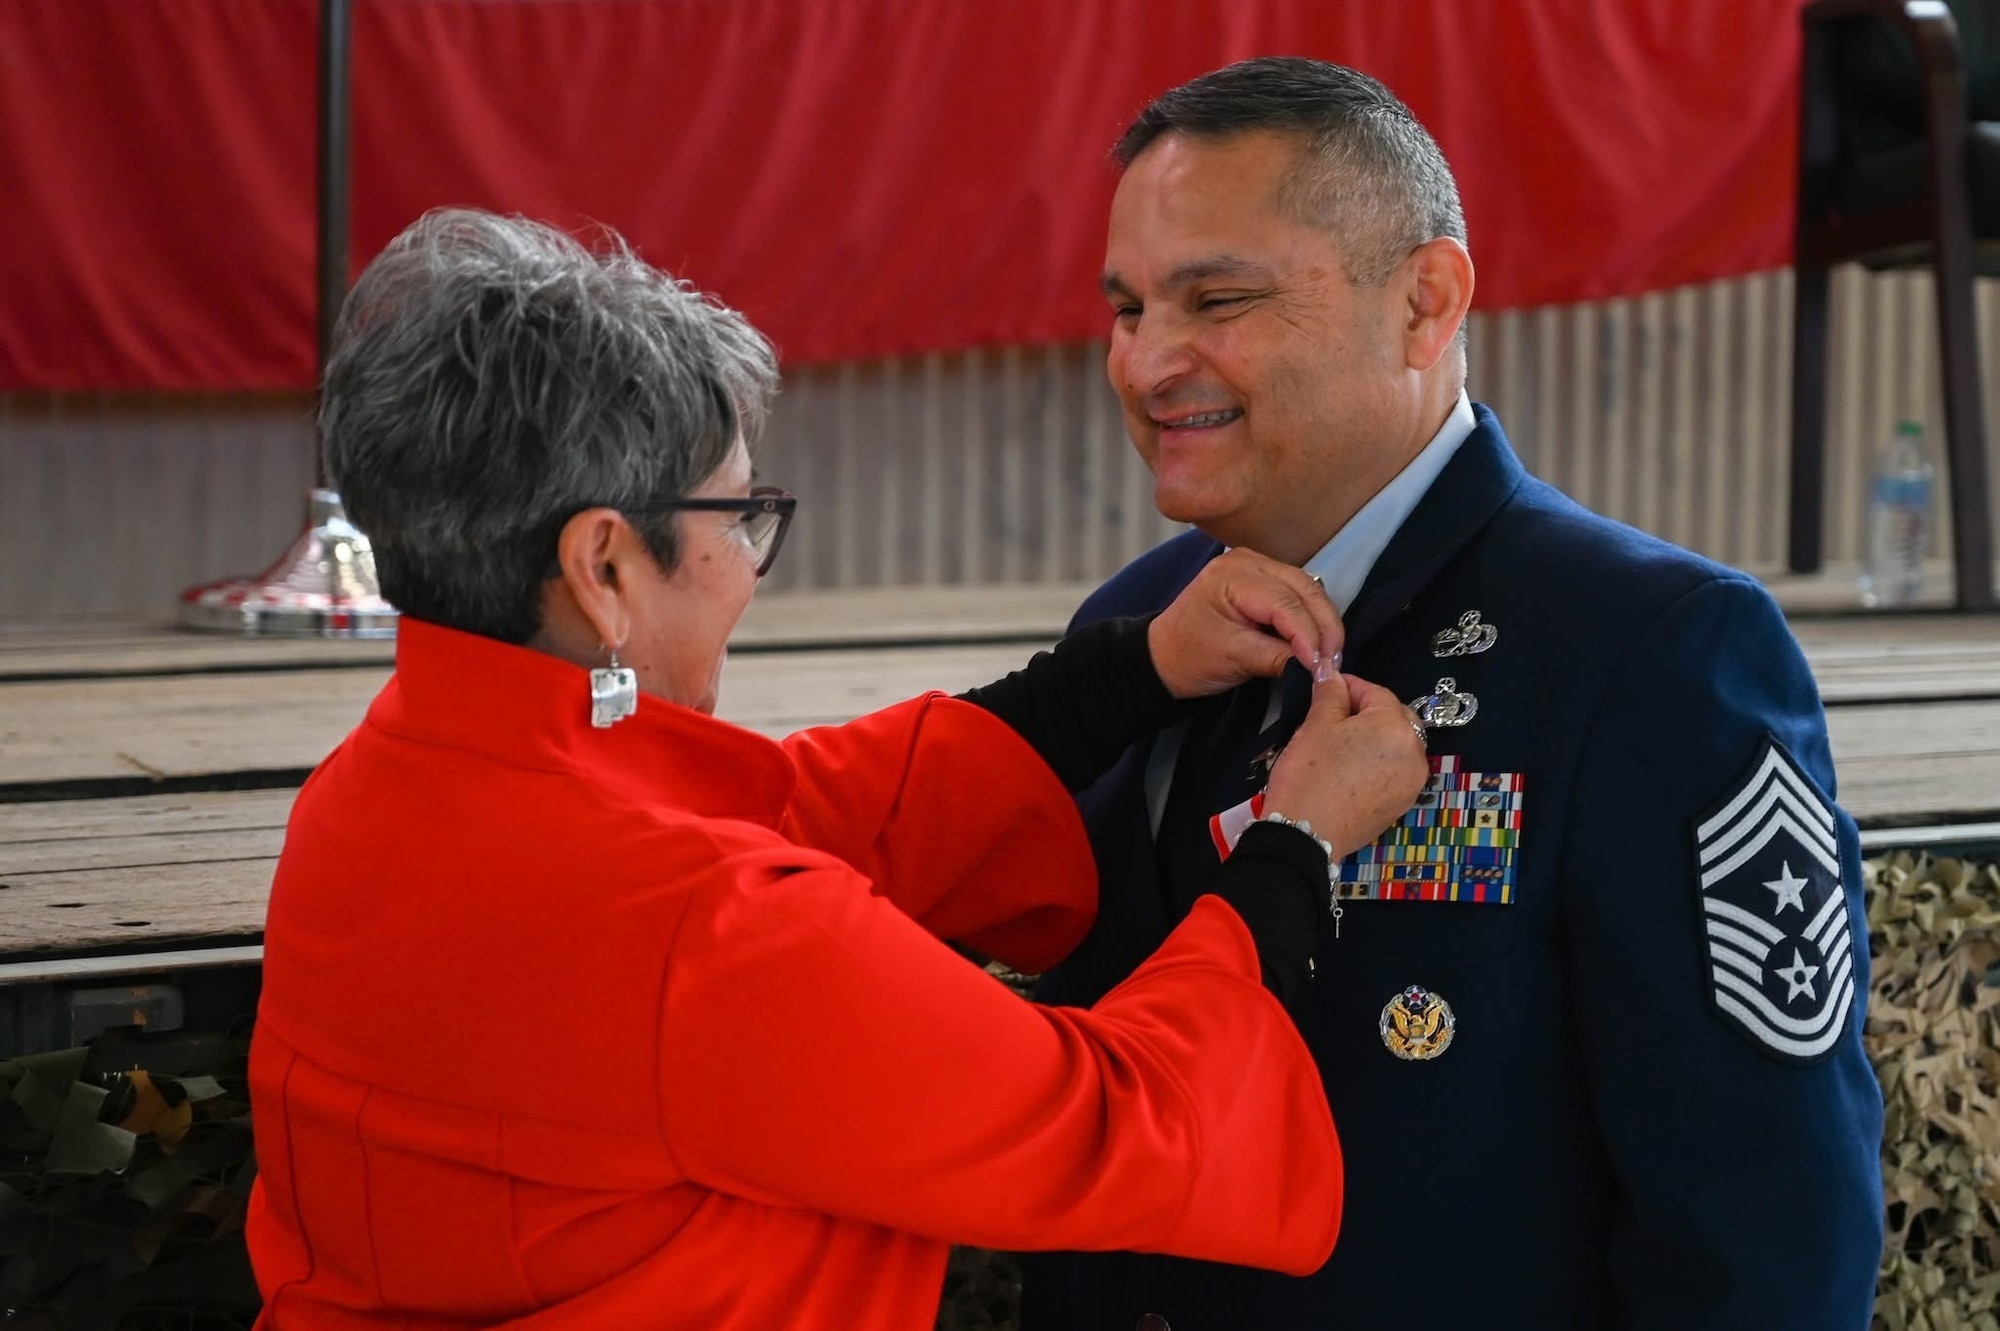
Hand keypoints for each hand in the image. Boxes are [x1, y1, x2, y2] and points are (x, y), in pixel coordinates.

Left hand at [1146, 549, 1341, 699]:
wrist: (1164, 656)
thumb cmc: (1191, 656)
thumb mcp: (1235, 659)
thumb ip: (1278, 658)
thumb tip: (1318, 664)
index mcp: (1231, 577)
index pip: (1285, 603)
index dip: (1309, 635)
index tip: (1323, 666)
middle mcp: (1246, 561)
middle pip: (1303, 589)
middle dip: (1324, 626)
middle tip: (1334, 661)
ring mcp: (1255, 565)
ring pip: (1306, 588)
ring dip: (1322, 620)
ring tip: (1330, 654)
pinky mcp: (1261, 577)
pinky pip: (1297, 591)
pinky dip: (1311, 615)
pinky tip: (1318, 639)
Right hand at [1264, 668, 1429, 858]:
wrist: (1305, 835)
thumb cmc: (1309, 774)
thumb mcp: (1315, 725)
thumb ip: (1330, 692)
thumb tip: (1330, 670)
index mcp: (1396, 726)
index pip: (1376, 693)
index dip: (1349, 686)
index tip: (1326, 688)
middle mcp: (1415, 753)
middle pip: (1394, 718)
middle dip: (1367, 713)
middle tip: (1333, 718)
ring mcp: (1412, 782)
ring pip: (1397, 746)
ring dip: (1375, 739)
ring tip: (1341, 745)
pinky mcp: (1403, 804)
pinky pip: (1394, 771)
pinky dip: (1378, 764)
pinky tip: (1350, 771)